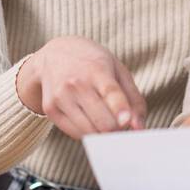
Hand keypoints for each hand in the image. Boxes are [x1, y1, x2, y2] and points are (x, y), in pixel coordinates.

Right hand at [17, 37, 146, 139]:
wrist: (54, 55)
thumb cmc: (92, 63)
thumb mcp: (118, 71)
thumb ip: (134, 99)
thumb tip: (139, 128)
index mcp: (97, 69)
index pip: (110, 92)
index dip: (119, 109)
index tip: (126, 121)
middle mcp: (76, 84)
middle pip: (103, 122)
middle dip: (117, 128)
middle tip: (119, 122)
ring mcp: (61, 97)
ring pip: (90, 132)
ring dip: (103, 133)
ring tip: (105, 119)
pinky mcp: (50, 109)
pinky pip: (76, 134)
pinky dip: (88, 132)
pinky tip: (89, 119)